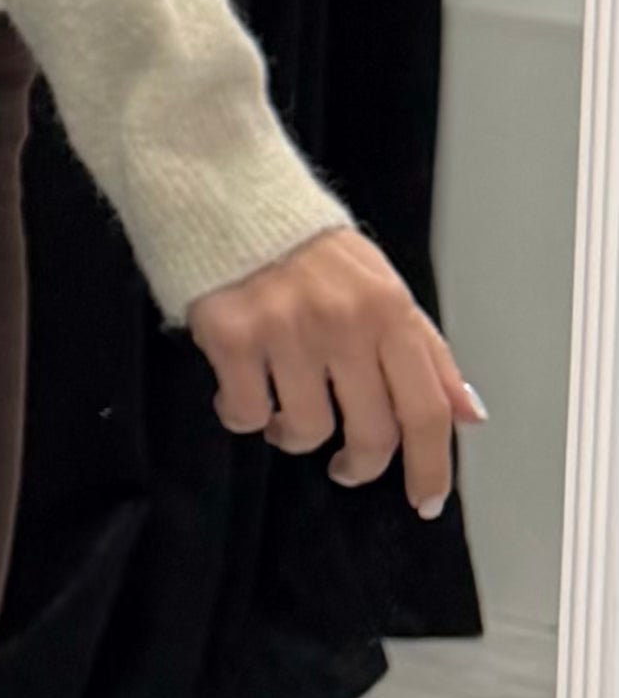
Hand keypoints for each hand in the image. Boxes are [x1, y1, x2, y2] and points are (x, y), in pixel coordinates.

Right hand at [189, 226, 482, 517]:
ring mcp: (285, 330)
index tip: (426, 499)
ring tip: (284, 413)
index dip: (431, 466)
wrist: (229, 198)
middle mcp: (344, 323)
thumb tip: (469, 414)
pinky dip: (243, 415)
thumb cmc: (309, 250)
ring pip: (306, 430)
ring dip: (294, 436)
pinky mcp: (230, 336)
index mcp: (389, 311)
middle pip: (372, 433)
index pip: (426, 409)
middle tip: (346, 464)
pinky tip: (244, 392)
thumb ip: (428, 352)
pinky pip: (245, 413)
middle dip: (360, 465)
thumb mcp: (383, 288)